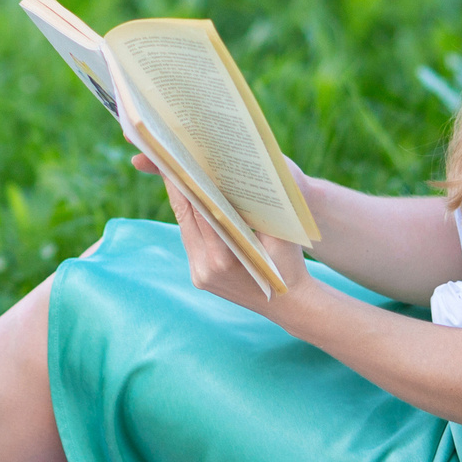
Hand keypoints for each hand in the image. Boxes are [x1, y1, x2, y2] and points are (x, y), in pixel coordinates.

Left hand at [157, 172, 310, 313]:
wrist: (290, 304)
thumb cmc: (289, 262)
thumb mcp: (277, 231)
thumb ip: (257, 208)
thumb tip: (237, 175)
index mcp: (224, 258)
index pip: (199, 210)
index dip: (189, 183)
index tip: (180, 158)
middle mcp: (205, 268)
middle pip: (185, 218)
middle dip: (179, 187)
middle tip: (171, 157)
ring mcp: (199, 276)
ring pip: (185, 229)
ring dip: (182, 202)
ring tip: (178, 172)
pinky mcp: (198, 278)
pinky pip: (191, 242)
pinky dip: (191, 220)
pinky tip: (190, 198)